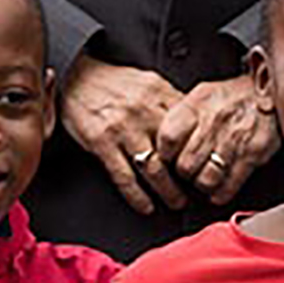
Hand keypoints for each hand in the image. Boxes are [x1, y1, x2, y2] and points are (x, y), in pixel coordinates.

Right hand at [60, 52, 186, 213]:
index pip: (189, 127)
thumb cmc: (113, 81)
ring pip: (153, 169)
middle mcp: (143, 112)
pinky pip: (124, 177)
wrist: (76, 76)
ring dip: (168, 191)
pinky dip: (137, 196)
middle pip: (175, 152)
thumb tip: (197, 121)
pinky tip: (146, 206)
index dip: (201, 149)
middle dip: (189, 177)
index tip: (207, 164)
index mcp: (159, 95)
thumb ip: (171, 100)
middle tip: (198, 190)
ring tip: (176, 202)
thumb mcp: (149, 81)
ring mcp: (122, 129)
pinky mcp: (101, 143)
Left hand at [152, 74, 275, 210]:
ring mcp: (234, 139)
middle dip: (184, 174)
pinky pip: (228, 187)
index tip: (168, 159)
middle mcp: (214, 121)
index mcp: (197, 104)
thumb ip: (181, 118)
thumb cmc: (231, 98)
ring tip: (204, 179)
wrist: (270, 92)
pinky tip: (219, 188)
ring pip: (205, 180)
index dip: (164, 155)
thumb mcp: (202, 95)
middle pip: (185, 165)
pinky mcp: (253, 155)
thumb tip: (159, 145)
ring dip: (202, 185)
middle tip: (188, 171)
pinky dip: (220, 193)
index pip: (167, 138)